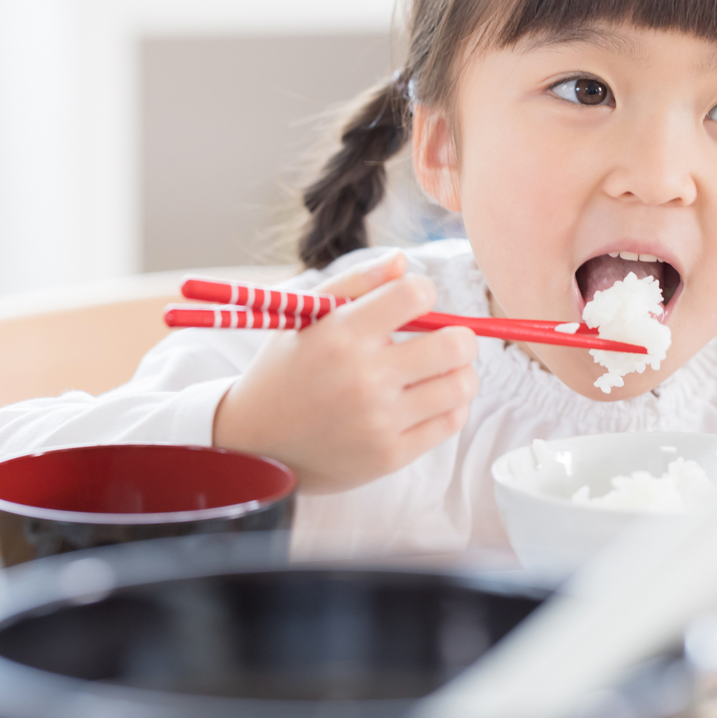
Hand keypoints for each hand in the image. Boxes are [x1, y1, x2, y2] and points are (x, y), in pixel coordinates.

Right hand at [211, 253, 478, 493]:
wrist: (255, 443)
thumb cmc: (286, 370)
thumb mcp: (305, 316)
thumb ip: (356, 281)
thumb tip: (405, 261)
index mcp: (341, 334)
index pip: (414, 295)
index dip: (424, 292)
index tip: (414, 304)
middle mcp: (363, 378)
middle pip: (454, 345)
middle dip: (460, 336)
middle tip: (448, 340)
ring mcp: (379, 421)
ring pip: (461, 386)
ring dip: (461, 373)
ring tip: (443, 371)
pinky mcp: (389, 455)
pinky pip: (450, 423)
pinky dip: (451, 406)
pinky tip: (432, 399)